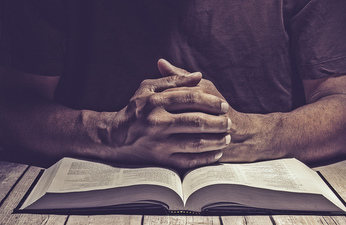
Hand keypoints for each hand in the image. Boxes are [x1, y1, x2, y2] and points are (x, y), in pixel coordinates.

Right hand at [112, 60, 230, 168]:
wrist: (115, 136)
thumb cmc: (135, 108)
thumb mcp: (148, 87)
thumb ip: (173, 80)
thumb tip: (197, 75)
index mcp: (156, 102)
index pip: (191, 98)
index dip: (211, 101)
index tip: (224, 105)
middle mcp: (158, 122)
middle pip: (196, 121)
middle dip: (218, 122)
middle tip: (229, 122)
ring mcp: (159, 142)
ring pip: (195, 143)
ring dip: (215, 140)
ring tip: (227, 138)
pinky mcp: (161, 158)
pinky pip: (188, 160)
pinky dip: (205, 158)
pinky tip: (216, 153)